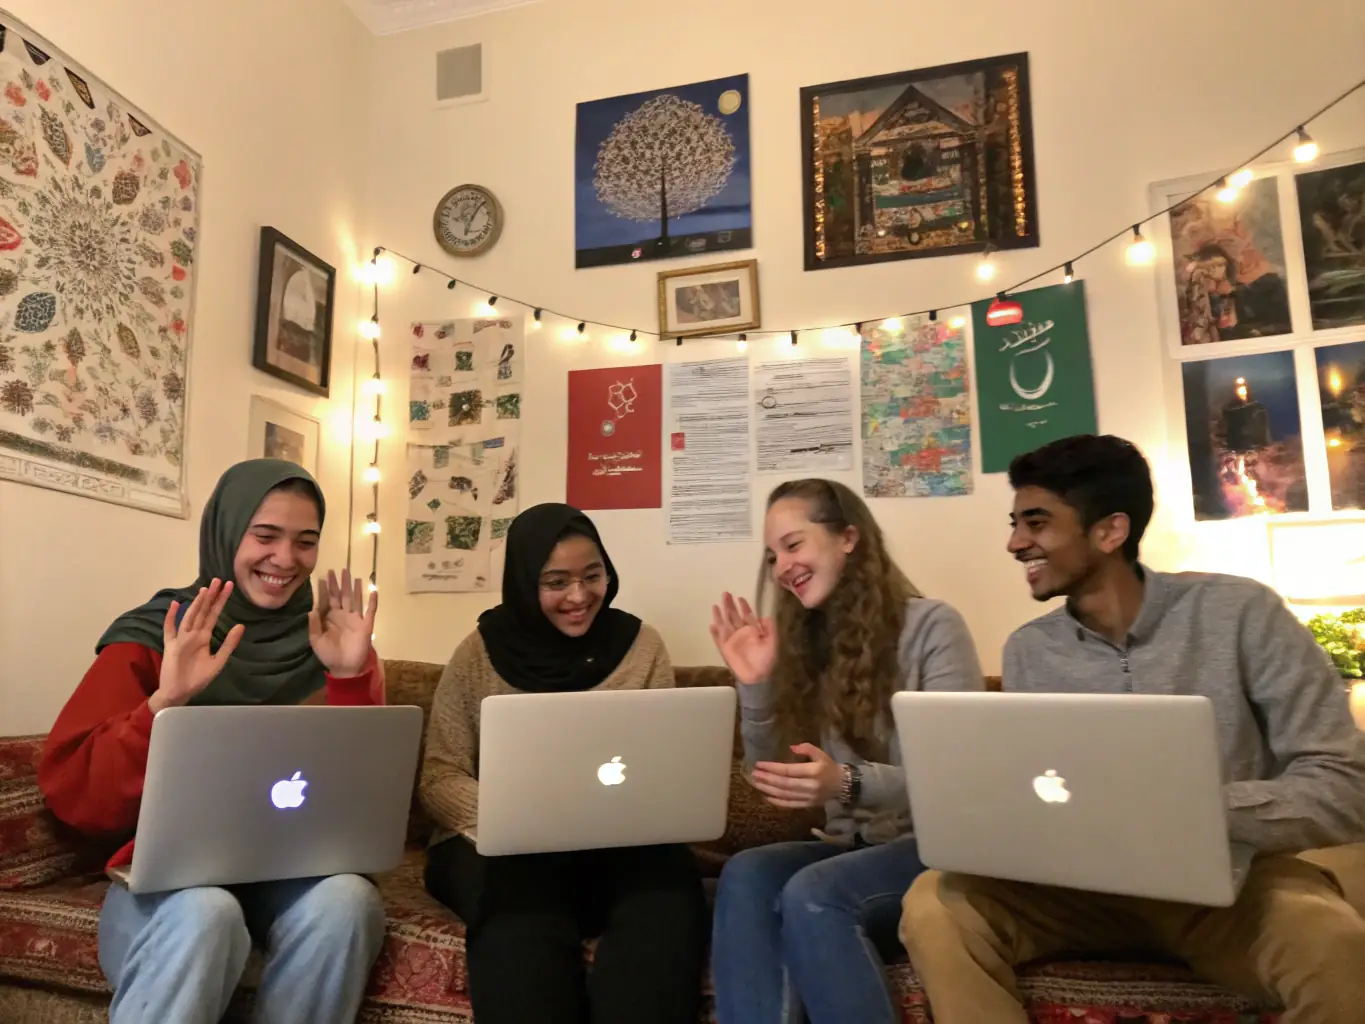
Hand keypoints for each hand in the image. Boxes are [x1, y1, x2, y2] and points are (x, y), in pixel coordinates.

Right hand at [150, 579, 244, 713]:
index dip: (221, 601)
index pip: (214, 615)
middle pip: (203, 611)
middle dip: (211, 597)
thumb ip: (228, 644)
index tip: (229, 586)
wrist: (179, 693)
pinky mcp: (170, 646)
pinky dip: (172, 617)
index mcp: (204, 637)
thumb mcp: (218, 661)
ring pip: (190, 617)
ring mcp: (181, 639)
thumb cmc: (197, 678)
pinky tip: (176, 605)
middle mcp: (193, 634)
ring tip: (205, 590)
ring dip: (197, 603)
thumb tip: (240, 625)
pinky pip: (170, 629)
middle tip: (218, 580)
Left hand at [308, 568, 377, 676]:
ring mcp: (355, 619)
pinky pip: (371, 610)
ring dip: (354, 587)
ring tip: (352, 575)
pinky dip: (372, 601)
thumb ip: (314, 625)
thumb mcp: (316, 640)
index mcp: (330, 618)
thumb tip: (312, 609)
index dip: (325, 589)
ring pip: (355, 599)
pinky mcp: (366, 624)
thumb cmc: (329, 655)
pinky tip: (373, 590)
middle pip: (341, 595)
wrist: (345, 668)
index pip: (327, 600)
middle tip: (336, 570)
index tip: (321, 577)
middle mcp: (343, 615)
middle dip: (338, 583)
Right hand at [709, 592, 777, 685]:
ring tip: (715, 605)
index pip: (747, 615)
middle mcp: (741, 633)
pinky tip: (712, 624)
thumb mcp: (773, 643)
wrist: (758, 677)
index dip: (743, 606)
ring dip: (720, 615)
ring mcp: (732, 640)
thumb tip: (766, 616)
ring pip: (724, 624)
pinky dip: (715, 632)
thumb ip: (770, 629)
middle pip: (733, 616)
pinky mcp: (725, 649)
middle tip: (725, 593)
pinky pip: (718, 639)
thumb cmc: (767, 660)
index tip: (740, 597)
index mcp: (753, 631)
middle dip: (729, 605)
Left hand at [751, 743, 841, 808]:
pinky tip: (766, 796)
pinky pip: (790, 805)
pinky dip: (777, 802)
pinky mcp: (808, 806)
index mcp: (814, 772)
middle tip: (754, 774)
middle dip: (767, 779)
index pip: (789, 770)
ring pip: (785, 795)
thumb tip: (790, 747)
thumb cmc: (829, 767)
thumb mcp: (820, 753)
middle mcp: (810, 786)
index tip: (759, 764)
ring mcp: (809, 798)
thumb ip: (806, 748)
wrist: (842, 785)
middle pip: (784, 784)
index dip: (772, 768)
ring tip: (756, 783)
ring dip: (768, 790)